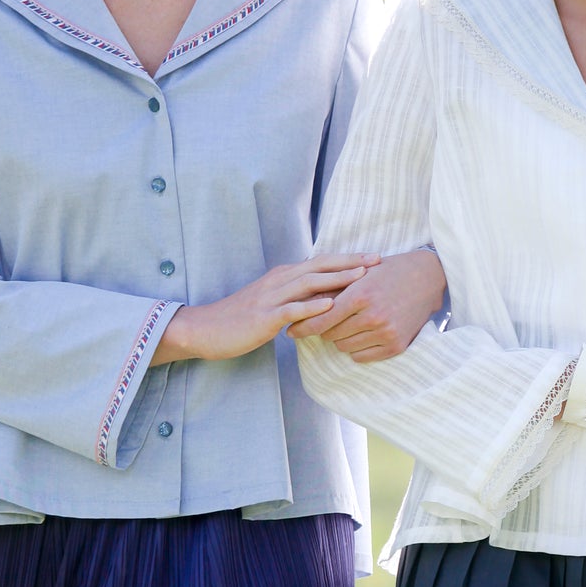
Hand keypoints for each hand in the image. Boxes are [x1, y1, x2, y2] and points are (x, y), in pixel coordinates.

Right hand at [153, 255, 375, 363]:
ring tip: (363, 275)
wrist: (206, 329)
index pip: (320, 263)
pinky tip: (331, 305)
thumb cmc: (241, 319)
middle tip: (379, 259)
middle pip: (320, 265)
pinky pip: (291, 310)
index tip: (374, 257)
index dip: (348, 258)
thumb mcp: (272, 304)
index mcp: (283, 277)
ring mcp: (271, 298)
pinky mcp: (263, 317)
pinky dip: (312, 306)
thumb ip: (296, 299)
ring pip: (309, 282)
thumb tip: (324, 299)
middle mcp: (279, 281)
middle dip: (350, 261)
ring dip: (338, 277)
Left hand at [288, 246, 447, 360]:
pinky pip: (361, 356)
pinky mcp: (396, 346)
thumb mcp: (359, 273)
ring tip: (350, 323)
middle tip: (329, 320)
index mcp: (361, 295)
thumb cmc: (388, 271)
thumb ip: (331, 289)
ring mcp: (386, 333)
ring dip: (341, 337)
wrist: (426, 278)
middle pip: (331, 335)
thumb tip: (300, 305)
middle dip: (325, 328)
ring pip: (344, 347)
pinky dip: (356, 348)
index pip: (321, 319)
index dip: (303, 326)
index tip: (291, 331)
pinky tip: (363, 333)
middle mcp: (373, 317)